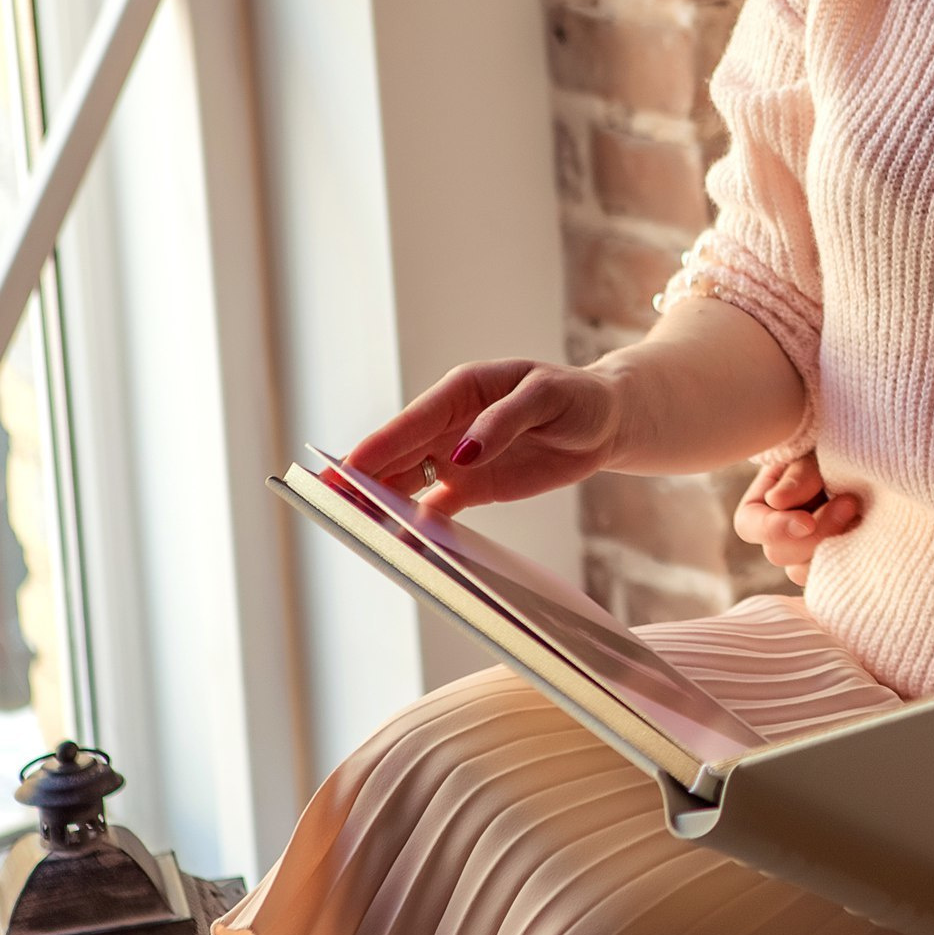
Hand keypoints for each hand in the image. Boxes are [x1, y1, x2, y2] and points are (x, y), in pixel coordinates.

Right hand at [346, 359, 623, 512]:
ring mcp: (457, 457)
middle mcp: (450, 424)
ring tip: (353, 529)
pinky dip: (417, 524)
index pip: (412, 421)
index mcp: (462, 391)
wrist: (604, 422)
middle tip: (329, 505)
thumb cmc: (576, 397)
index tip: (346, 468)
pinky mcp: (472, 487)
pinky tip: (399, 543)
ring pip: (407, 482)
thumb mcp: (547, 397)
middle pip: (397, 454)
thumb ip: (504, 421)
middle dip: (362, 479)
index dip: (377, 446)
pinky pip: (436, 507)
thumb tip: (462, 454)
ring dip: (380, 504)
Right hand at [733, 455, 862, 583]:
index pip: (750, 525)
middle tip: (850, 502)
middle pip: (779, 553)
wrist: (870, 455)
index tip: (807, 520)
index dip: (774, 528)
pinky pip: (832, 576)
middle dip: (817, 532)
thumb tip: (777, 500)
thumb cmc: (833, 446)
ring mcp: (805, 550)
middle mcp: (779, 532)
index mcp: (762, 504)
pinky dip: (849, 559)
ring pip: (803, 571)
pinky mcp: (833, 559)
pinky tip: (867, 533)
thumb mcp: (814, 452)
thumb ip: (799, 474)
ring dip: (834, 546)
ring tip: (861, 515)